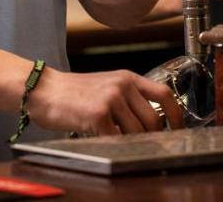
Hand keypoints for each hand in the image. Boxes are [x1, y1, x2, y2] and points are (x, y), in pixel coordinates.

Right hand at [26, 67, 183, 135]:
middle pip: (153, 119)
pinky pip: (117, 138)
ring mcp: (110, 100)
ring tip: (119, 141)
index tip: (179, 129)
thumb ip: (128, 98)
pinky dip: (114, 144)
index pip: (165, 94)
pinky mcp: (97, 115)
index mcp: (128, 77)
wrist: (44, 90)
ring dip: (131, 143)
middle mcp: (122, 86)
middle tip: (146, 145)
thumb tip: (151, 123)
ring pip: (137, 132)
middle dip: (152, 137)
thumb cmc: (74, 92)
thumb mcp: (106, 85)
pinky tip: (105, 141)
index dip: (177, 115)